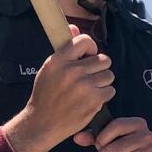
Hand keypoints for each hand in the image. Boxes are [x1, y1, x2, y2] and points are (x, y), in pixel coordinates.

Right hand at [2, 26, 113, 151]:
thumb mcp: (50, 69)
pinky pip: (110, 90)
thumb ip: (65, 49)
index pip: (85, 41)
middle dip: (98, 69)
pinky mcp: (94, 99)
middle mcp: (71, 71)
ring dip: (102, 83)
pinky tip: (91, 100)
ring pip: (109, 75)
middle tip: (88, 78)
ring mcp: (84, 85)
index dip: (90, 49)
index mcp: (58, 60)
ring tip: (88, 90)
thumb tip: (74, 28)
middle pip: (103, 59)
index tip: (87, 57)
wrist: (41, 124)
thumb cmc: (46, 95)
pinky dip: (104, 95)